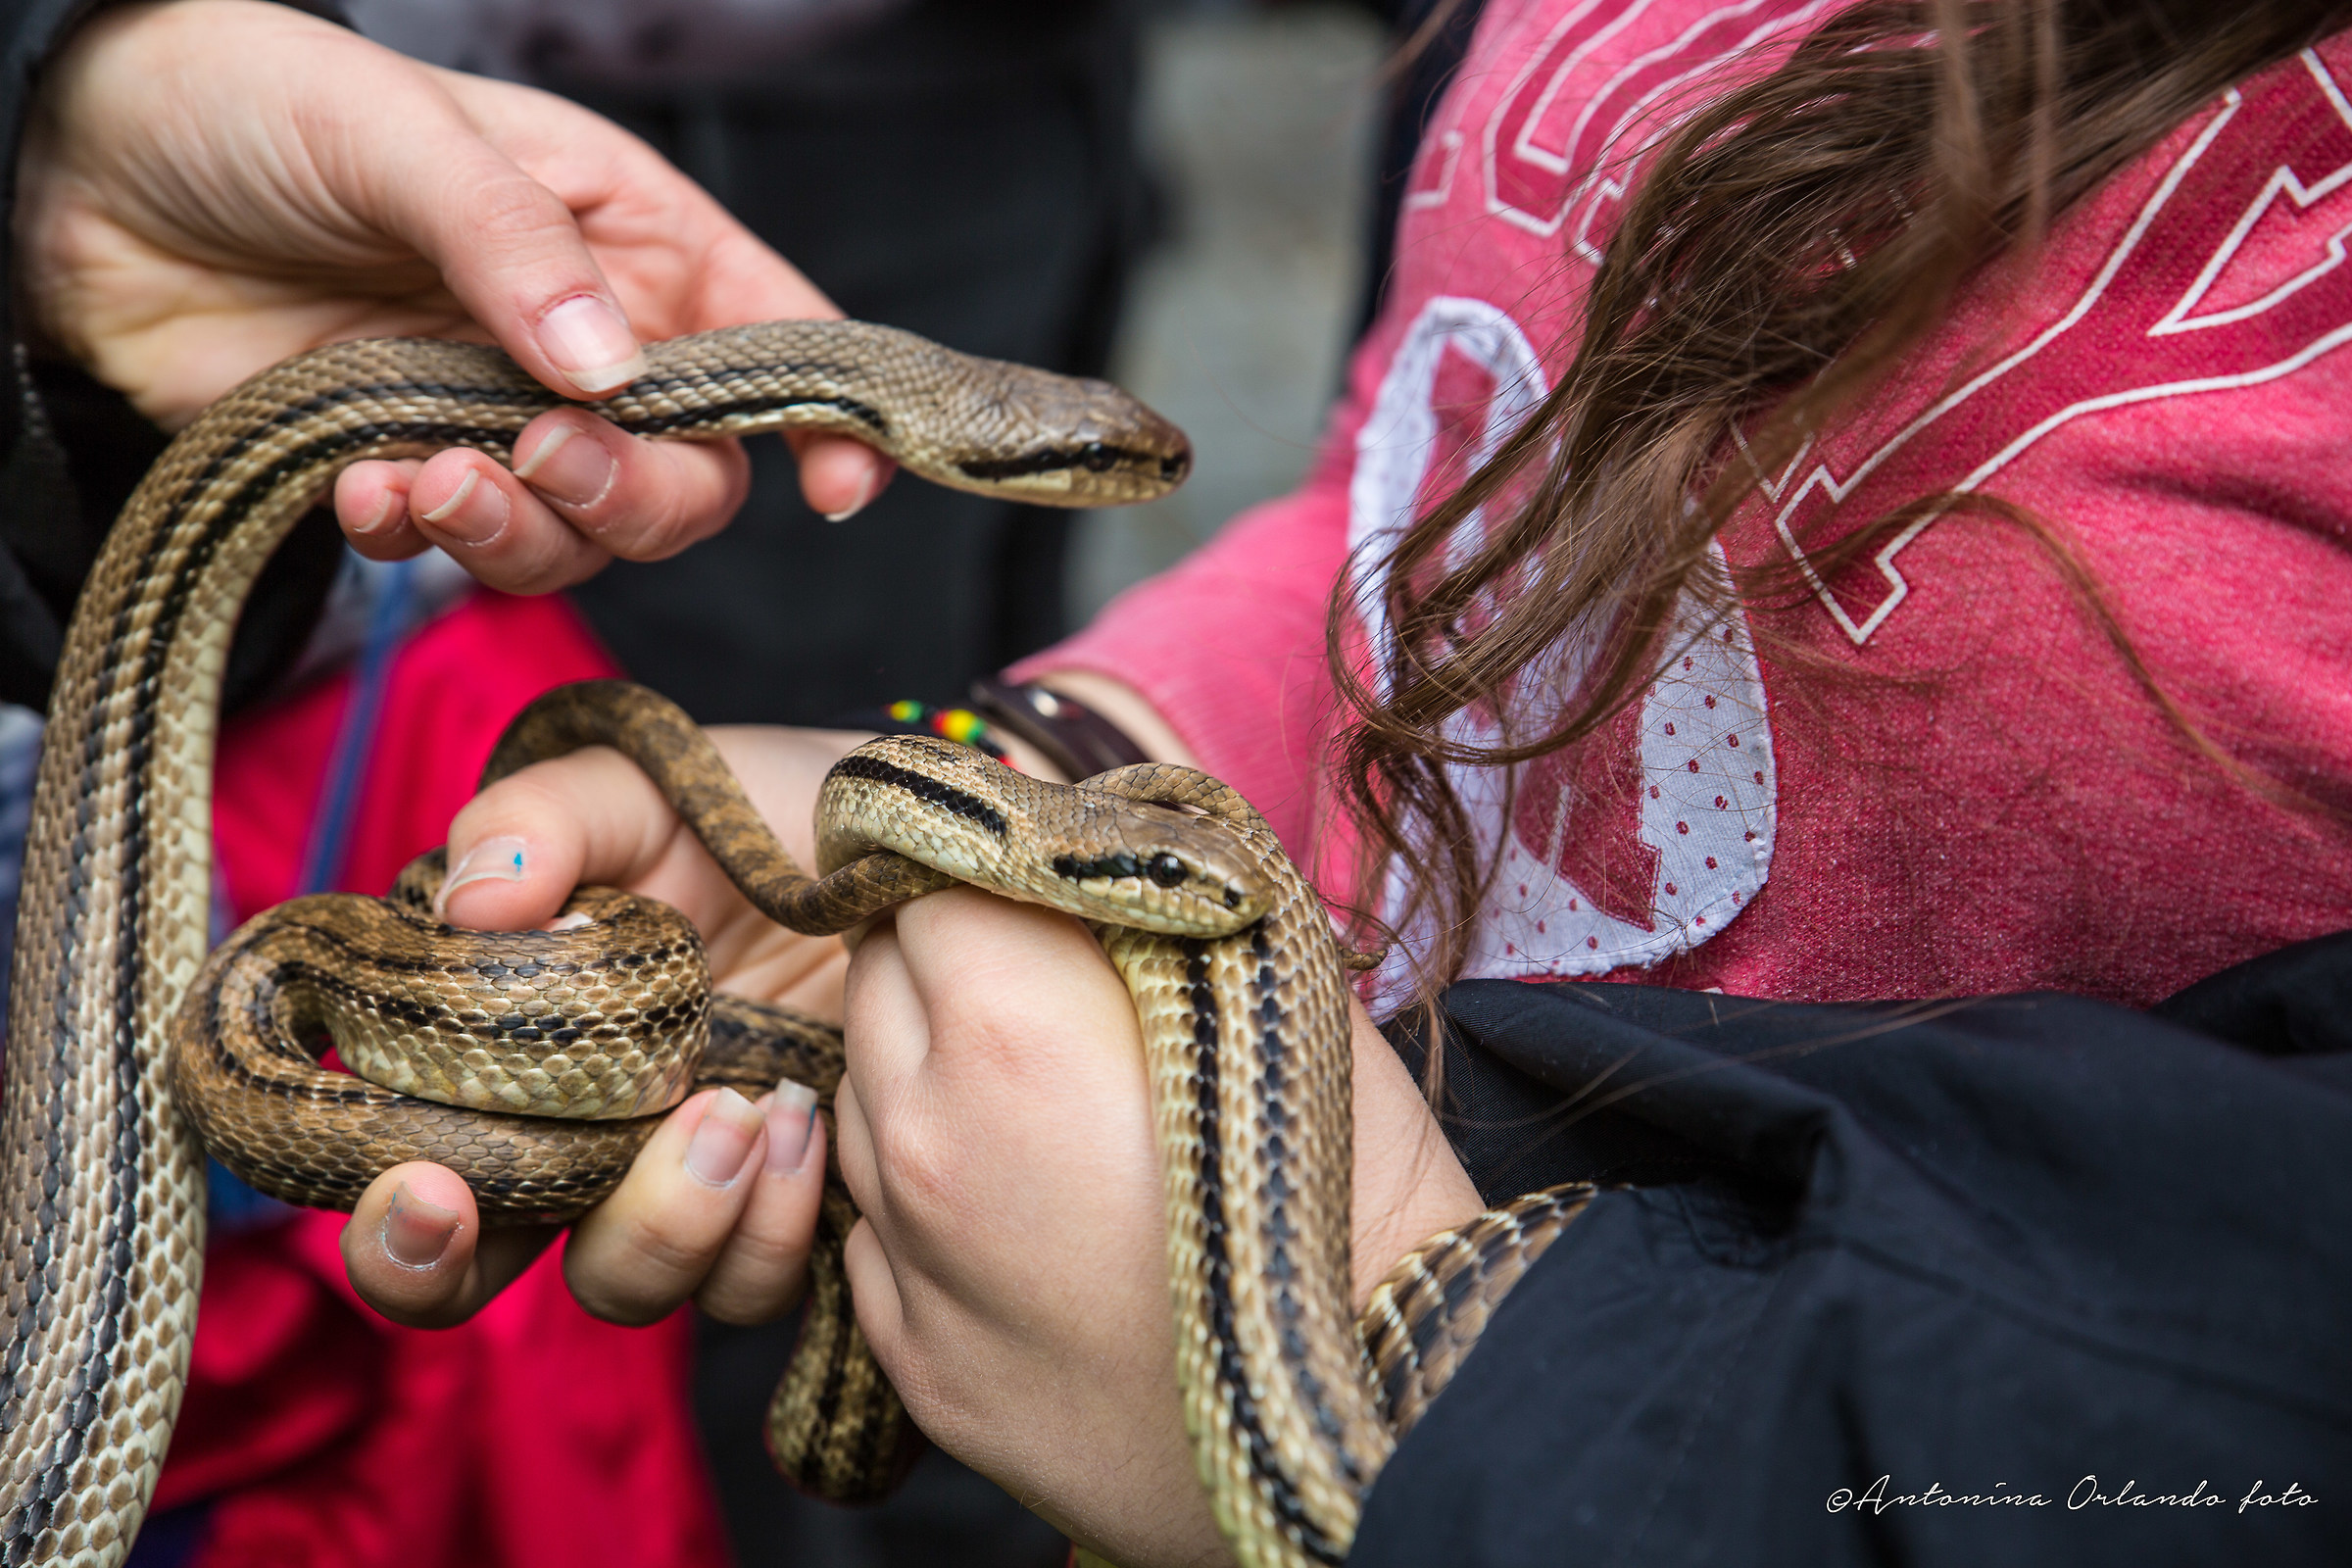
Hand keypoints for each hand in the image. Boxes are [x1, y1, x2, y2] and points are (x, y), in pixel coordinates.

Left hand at [18, 0, 889, 594]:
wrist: (79, 174)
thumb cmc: (253, 100)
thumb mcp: (398, 135)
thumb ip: (515, 246)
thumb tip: (611, 370)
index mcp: (630, 235)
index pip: (777, 335)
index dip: (826, 418)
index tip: (833, 486)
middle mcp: (591, 339)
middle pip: (692, 476)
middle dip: (634, 492)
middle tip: (542, 457)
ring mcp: (502, 413)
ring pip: (585, 536)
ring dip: (521, 530)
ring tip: (427, 476)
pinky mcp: (415, 467)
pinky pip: (461, 550)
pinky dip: (422, 540)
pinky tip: (363, 487)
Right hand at [340, 725, 866, 1326]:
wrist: (907, 841)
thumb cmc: (756, 808)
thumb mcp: (644, 786)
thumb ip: (545, 818)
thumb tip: (473, 902)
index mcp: (496, 1042)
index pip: (381, 1156)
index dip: (377, 1208)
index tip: (414, 1186)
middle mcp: (566, 1132)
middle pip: (461, 1271)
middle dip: (442, 1270)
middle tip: (479, 1211)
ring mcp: (671, 1179)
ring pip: (616, 1282)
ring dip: (657, 1222)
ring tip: (733, 1111)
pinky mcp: (777, 1205)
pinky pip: (746, 1281)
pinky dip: (767, 1223)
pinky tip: (804, 1120)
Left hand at [834, 889, 1481, 1566]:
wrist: (1380, 1438)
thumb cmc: (1359, 1208)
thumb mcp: (1283, 1003)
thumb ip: (1164, 908)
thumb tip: (1105, 835)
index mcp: (1011, 1030)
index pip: (927, 876)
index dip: (986, 865)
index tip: (1032, 875)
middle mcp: (926, 1137)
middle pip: (877, 975)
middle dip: (952, 959)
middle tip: (1050, 984)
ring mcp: (909, 1259)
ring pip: (863, 1097)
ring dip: (929, 1076)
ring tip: (1053, 1111)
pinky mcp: (914, 1358)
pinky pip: (877, 1226)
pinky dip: (931, 1198)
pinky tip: (1034, 1216)